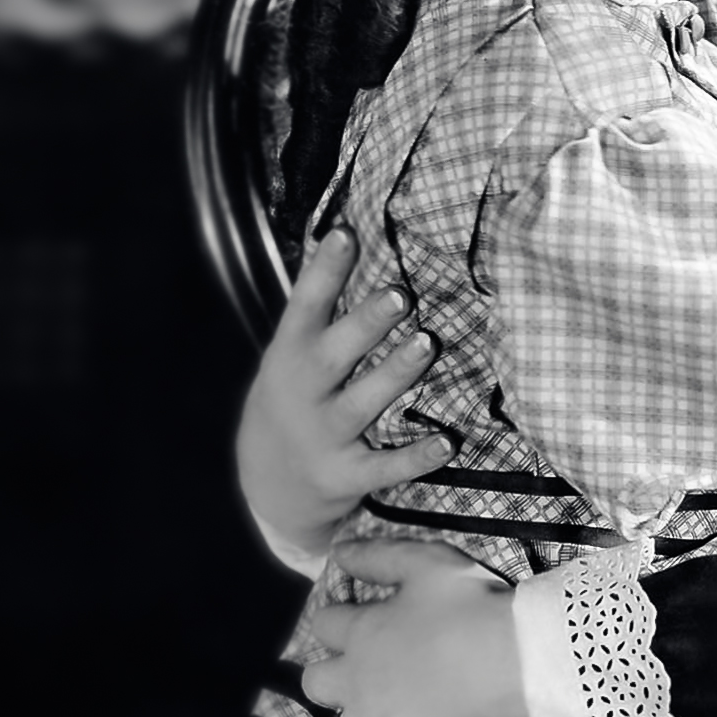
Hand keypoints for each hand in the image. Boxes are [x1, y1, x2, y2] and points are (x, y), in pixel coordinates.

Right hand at [234, 228, 452, 555]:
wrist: (267, 485)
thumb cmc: (294, 398)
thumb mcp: (290, 354)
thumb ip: (318, 309)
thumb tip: (344, 231)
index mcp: (289, 354)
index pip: (305, 305)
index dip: (324, 269)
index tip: (346, 232)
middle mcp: (303, 392)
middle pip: (335, 354)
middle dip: (367, 323)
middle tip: (400, 292)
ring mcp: (323, 436)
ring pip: (362, 403)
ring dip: (395, 374)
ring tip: (427, 343)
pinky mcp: (345, 476)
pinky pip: (384, 466)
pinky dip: (415, 456)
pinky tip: (448, 440)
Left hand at [304, 541, 526, 716]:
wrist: (506, 662)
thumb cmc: (468, 606)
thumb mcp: (425, 563)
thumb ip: (378, 556)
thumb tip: (336, 551)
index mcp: (361, 630)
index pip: (325, 624)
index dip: (338, 621)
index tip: (356, 621)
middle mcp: (354, 677)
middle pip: (315, 681)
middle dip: (330, 677)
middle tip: (365, 676)